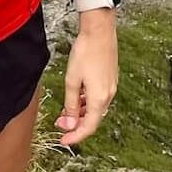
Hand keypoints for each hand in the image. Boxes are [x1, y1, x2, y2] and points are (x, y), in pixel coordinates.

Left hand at [55, 10, 117, 145]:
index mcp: (99, 98)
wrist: (100, 31)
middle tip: (60, 124)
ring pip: (96, 108)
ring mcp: (111, 87)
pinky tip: (77, 97)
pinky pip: (99, 98)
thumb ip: (69, 104)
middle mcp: (108, 95)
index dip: (75, 136)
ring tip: (65, 110)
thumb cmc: (85, 52)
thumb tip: (68, 123)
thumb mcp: (72, 81)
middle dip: (76, 124)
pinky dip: (87, 103)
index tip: (64, 140)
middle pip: (93, 119)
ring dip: (81, 113)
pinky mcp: (110, 79)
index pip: (88, 127)